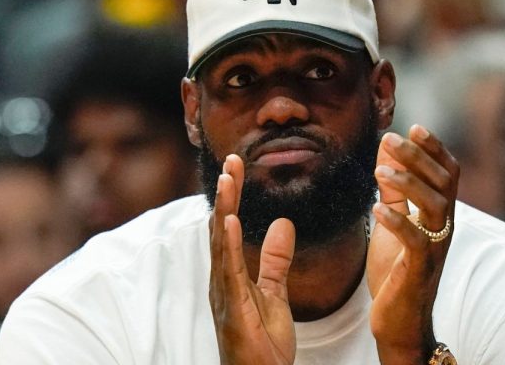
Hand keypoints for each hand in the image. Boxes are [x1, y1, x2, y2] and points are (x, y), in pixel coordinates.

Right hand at [209, 154, 296, 364]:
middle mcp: (222, 281)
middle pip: (221, 228)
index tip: (235, 165)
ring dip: (224, 211)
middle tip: (231, 160)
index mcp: (231, 275)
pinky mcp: (233, 311)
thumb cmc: (262, 345)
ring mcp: (224, 295)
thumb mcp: (275, 294)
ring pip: (221, 245)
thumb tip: (283, 223)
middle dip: (226, 194)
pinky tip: (230, 222)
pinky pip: (229, 273)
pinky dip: (228, 245)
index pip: (230, 226)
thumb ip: (275, 260)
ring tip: (227, 180)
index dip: (232, 195)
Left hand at [367, 125, 458, 363]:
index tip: (414, 126)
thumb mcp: (394, 220)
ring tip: (380, 171)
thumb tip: (387, 146)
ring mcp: (435, 248)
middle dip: (418, 157)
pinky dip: (398, 222)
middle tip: (391, 139)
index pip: (448, 172)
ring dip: (408, 184)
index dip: (435, 148)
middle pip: (443, 182)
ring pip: (435, 207)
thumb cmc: (398, 267)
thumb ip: (394, 187)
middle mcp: (443, 227)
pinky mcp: (420, 269)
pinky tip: (376, 209)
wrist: (399, 319)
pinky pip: (416, 241)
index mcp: (439, 213)